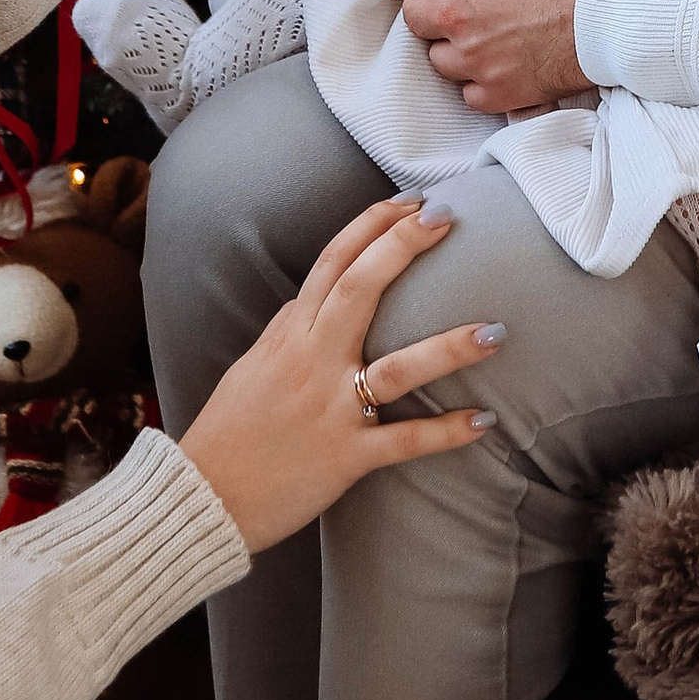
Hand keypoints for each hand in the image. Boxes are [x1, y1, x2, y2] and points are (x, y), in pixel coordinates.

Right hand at [177, 195, 501, 550]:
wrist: (203, 499)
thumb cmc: (229, 431)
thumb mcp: (254, 364)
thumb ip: (288, 328)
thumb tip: (312, 296)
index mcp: (290, 335)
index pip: (333, 262)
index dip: (373, 225)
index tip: (412, 200)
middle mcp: (312, 361)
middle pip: (361, 289)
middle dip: (404, 247)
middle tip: (448, 217)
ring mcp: (331, 410)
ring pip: (398, 369)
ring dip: (449, 348)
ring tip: (496, 332)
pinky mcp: (345, 458)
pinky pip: (403, 442)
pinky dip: (445, 433)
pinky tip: (484, 421)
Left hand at [400, 0, 616, 113]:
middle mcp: (452, 9)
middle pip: (416, 12)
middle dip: (438, 3)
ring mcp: (474, 56)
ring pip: (439, 57)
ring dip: (457, 44)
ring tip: (490, 32)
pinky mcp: (500, 90)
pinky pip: (471, 93)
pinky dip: (483, 80)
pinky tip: (506, 61)